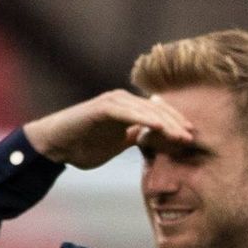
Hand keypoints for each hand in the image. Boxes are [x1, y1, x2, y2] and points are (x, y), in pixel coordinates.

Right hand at [23, 89, 193, 169]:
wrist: (55, 146)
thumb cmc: (84, 145)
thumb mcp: (118, 144)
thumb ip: (136, 138)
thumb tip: (155, 142)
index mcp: (128, 110)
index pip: (159, 114)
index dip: (176, 124)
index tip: (192, 137)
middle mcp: (122, 102)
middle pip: (157, 110)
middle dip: (176, 123)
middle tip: (192, 137)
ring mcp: (112, 103)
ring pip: (145, 110)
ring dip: (165, 122)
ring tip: (181, 135)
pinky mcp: (101, 107)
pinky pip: (126, 112)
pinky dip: (143, 118)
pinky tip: (158, 126)